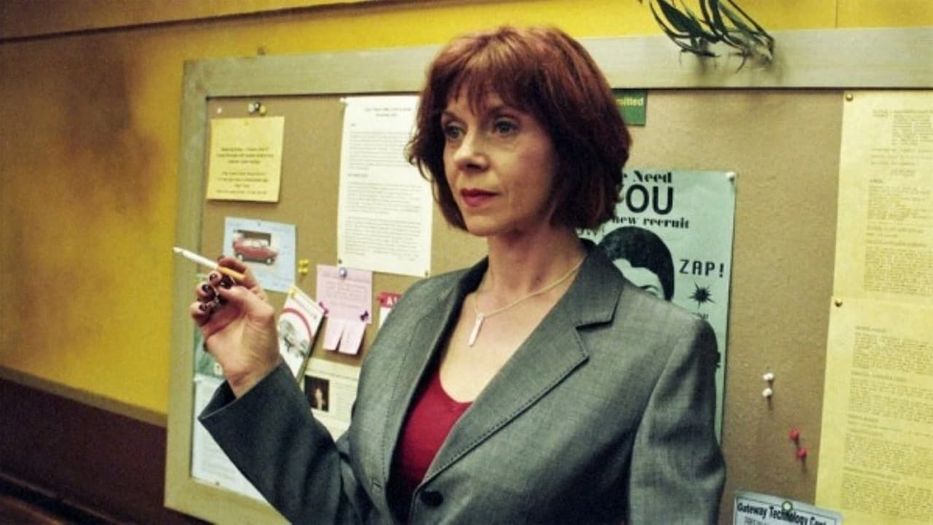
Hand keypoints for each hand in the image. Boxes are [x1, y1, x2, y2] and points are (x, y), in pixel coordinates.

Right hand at [189, 257, 280, 396]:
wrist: (253, 370)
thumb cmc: (264, 344)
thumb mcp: (264, 315)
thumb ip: (247, 296)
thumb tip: (229, 286)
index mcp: (253, 298)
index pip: (242, 276)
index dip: (233, 266)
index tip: (223, 260)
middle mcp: (236, 304)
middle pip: (222, 282)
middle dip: (216, 276)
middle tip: (214, 279)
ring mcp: (222, 315)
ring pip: (207, 294)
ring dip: (203, 289)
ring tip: (206, 292)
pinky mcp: (209, 327)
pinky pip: (198, 311)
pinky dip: (196, 306)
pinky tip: (201, 308)